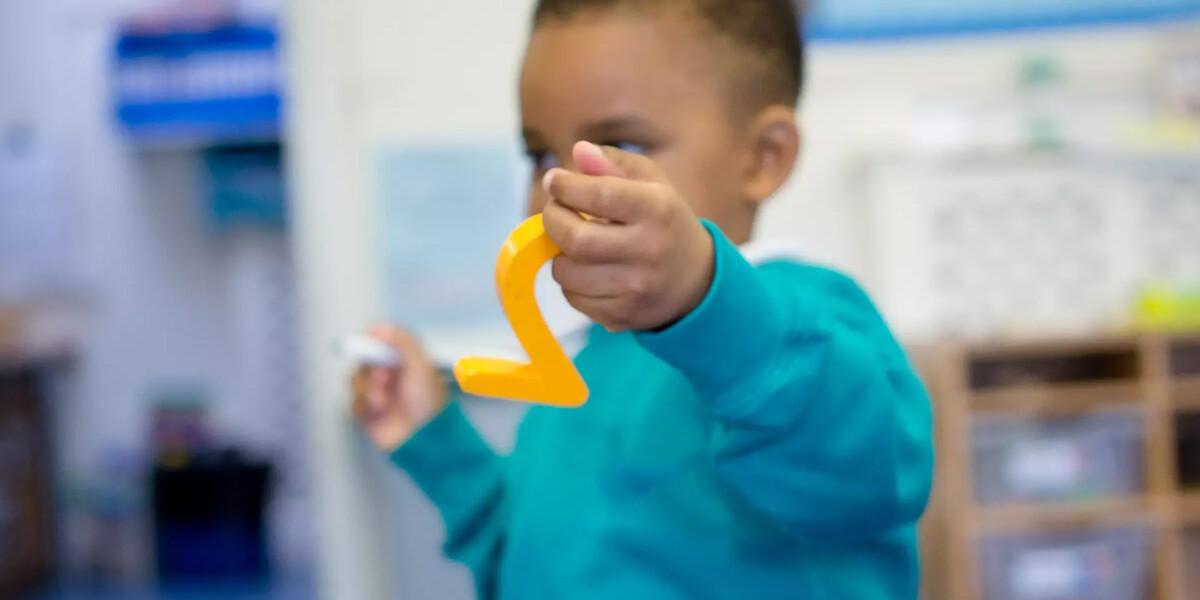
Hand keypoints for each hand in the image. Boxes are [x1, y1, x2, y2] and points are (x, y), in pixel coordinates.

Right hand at [350, 325, 447, 450]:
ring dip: (367, 390)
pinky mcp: (367, 413)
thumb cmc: (425, 399)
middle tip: (385, 380)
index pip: (380, 342)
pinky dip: (362, 406)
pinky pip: (352, 402)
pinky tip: (376, 412)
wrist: (423, 437)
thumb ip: (402, 341)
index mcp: (404, 360)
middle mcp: (389, 374)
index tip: (368, 341)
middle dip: (371, 370)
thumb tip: (378, 327)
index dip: (371, 341)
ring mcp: (377, 393)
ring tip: (383, 402)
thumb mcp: (420, 365)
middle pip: (363, 361)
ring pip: (355, 381)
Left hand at [542, 141, 714, 331]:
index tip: (554, 180)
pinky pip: (574, 298)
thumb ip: (615, 164)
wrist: (696, 283)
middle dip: (552, 220)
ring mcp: (634, 289)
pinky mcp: (621, 316)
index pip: (600, 195)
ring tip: (572, 240)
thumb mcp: (652, 184)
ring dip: (558, 254)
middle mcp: (647, 251)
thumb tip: (578, 151)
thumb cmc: (665, 223)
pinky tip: (586, 268)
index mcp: (657, 210)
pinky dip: (570, 280)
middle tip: (554, 211)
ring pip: (567, 273)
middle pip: (575, 239)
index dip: (566, 187)